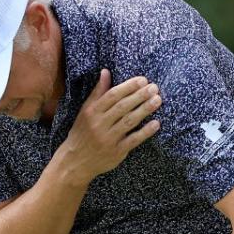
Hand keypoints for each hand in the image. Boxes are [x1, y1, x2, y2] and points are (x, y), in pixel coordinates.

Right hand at [58, 69, 161, 185]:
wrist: (75, 162)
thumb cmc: (82, 132)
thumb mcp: (86, 111)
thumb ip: (98, 92)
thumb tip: (106, 72)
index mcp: (92, 112)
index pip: (112, 96)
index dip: (128, 87)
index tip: (143, 80)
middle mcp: (99, 124)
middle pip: (122, 107)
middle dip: (140, 96)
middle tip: (154, 88)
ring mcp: (108, 139)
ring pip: (129, 121)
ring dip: (144, 110)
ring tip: (157, 100)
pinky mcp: (116, 152)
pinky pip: (133, 140)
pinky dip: (145, 132)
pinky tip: (156, 123)